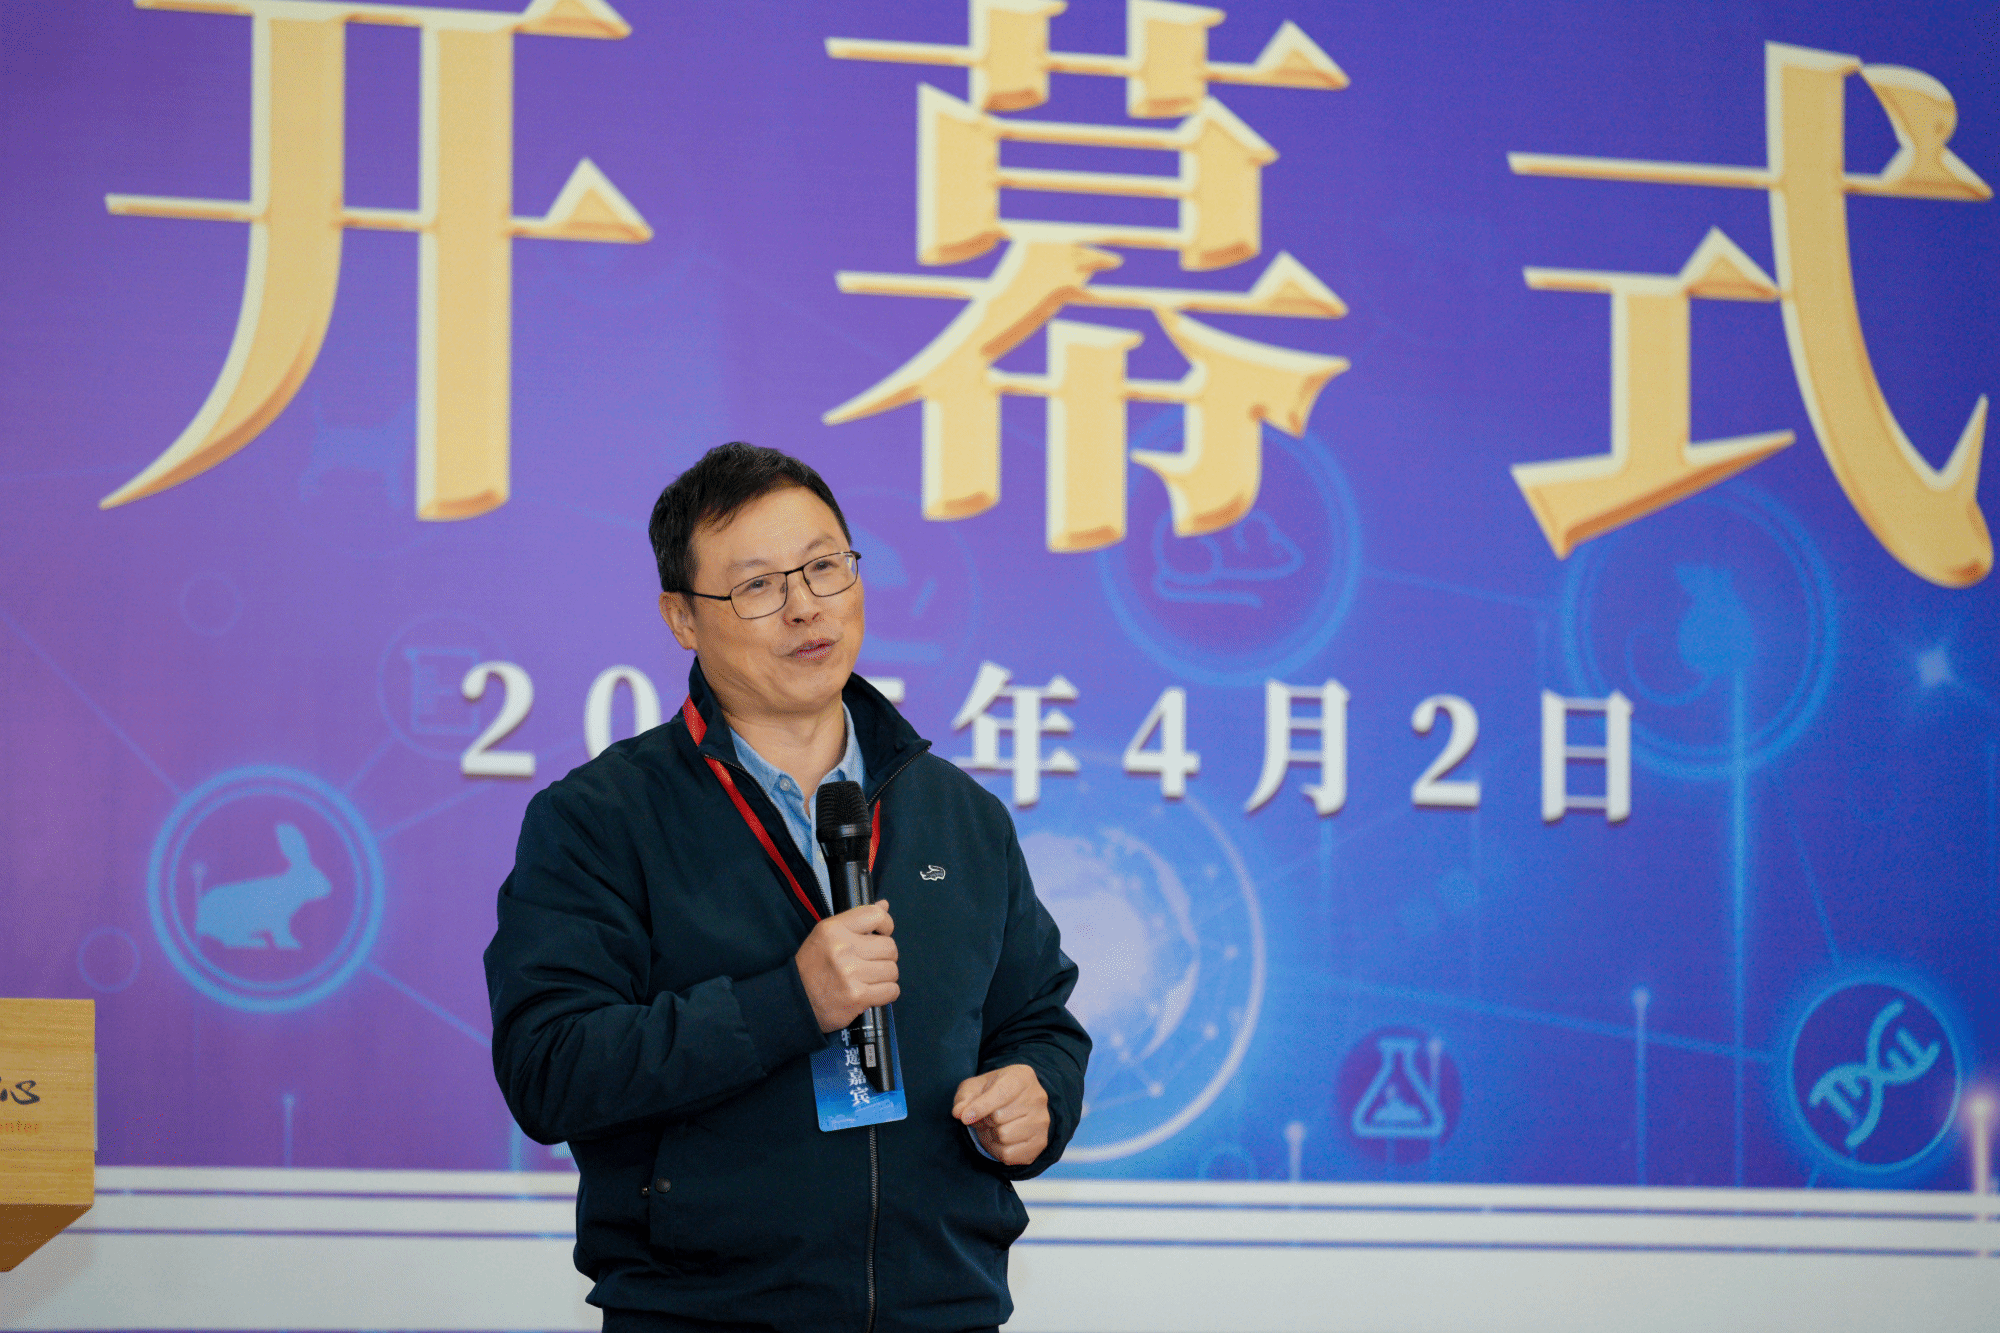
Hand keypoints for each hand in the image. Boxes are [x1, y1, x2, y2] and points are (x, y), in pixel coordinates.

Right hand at [795, 901, 897, 1032]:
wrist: (796, 999)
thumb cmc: (812, 966)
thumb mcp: (827, 934)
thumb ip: (856, 919)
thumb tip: (884, 905)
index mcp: (833, 929)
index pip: (876, 915)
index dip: (886, 925)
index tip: (882, 934)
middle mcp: (842, 949)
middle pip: (889, 947)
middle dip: (885, 956)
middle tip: (870, 962)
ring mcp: (850, 974)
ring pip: (892, 970)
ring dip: (884, 976)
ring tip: (868, 978)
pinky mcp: (857, 997)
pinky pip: (891, 991)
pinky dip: (886, 993)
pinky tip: (872, 991)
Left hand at [952, 1064, 1047, 1165]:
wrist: (1015, 1104)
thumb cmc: (992, 1093)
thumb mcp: (974, 1087)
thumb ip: (964, 1098)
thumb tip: (960, 1113)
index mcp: (1022, 1077)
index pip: (1001, 1094)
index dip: (979, 1107)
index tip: (964, 1117)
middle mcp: (1038, 1098)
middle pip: (998, 1117)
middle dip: (984, 1119)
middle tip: (985, 1116)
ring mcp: (1042, 1121)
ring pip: (1004, 1137)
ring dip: (991, 1135)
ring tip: (994, 1126)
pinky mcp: (1040, 1143)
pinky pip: (1009, 1155)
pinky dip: (998, 1150)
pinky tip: (1002, 1139)